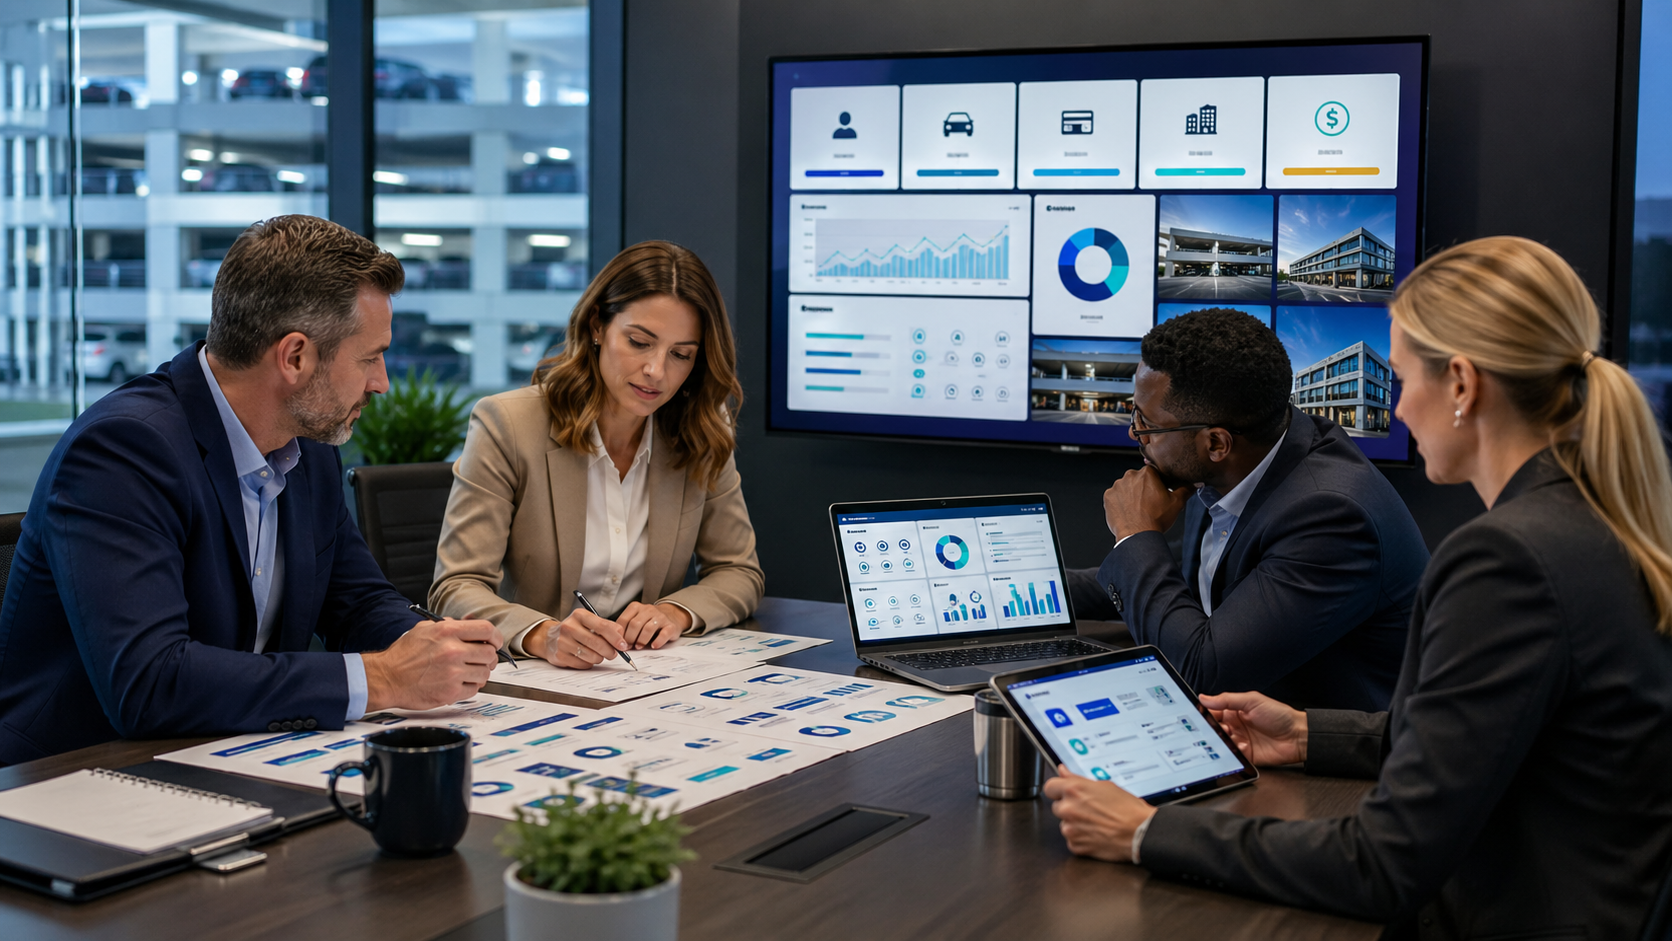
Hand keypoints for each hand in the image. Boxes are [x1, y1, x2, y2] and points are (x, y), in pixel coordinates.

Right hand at [362, 618, 499, 710]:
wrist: (386, 678)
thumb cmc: (403, 655)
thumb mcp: (424, 629)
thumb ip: (449, 625)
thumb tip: (469, 622)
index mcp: (447, 632)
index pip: (486, 630)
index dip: (495, 637)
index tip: (494, 642)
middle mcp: (452, 651)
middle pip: (490, 653)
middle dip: (488, 657)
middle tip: (480, 659)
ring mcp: (453, 673)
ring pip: (484, 673)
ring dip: (479, 673)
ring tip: (466, 672)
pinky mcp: (450, 692)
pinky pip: (474, 689)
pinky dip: (469, 687)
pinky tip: (458, 682)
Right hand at [524, 608, 628, 669]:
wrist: (550, 638)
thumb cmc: (576, 629)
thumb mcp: (590, 622)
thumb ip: (607, 626)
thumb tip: (622, 637)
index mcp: (580, 615)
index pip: (602, 626)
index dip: (616, 638)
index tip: (623, 645)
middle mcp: (569, 627)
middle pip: (597, 643)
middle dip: (610, 651)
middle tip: (614, 654)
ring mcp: (563, 642)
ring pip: (591, 656)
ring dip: (600, 658)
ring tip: (599, 655)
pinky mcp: (560, 655)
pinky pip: (582, 664)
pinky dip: (589, 663)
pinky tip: (587, 658)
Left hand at [617, 601, 689, 648]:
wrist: (672, 615)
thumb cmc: (649, 620)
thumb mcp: (636, 619)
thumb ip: (627, 628)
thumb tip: (617, 642)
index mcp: (636, 607)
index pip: (623, 620)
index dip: (620, 633)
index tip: (619, 642)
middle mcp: (648, 610)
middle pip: (635, 624)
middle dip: (629, 638)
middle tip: (628, 647)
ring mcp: (660, 617)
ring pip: (648, 628)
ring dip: (641, 640)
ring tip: (639, 647)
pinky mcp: (671, 626)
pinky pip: (664, 634)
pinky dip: (658, 641)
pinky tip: (654, 646)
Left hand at [1043, 765, 1156, 862]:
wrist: (1141, 832)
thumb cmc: (1128, 809)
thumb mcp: (1104, 785)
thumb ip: (1077, 779)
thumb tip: (1063, 771)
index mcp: (1074, 790)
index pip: (1049, 787)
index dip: (1058, 790)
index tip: (1063, 793)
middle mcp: (1069, 808)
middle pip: (1057, 807)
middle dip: (1069, 808)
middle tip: (1089, 810)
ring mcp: (1070, 829)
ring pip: (1064, 825)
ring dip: (1075, 824)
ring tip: (1096, 823)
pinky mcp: (1075, 846)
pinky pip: (1072, 840)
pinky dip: (1081, 839)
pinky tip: (1097, 834)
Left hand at [1103, 466, 1192, 540]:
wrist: (1137, 536)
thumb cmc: (1156, 519)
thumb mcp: (1177, 503)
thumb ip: (1186, 489)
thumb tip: (1194, 484)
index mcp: (1147, 473)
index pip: (1154, 473)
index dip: (1158, 484)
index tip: (1159, 493)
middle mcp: (1130, 476)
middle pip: (1138, 480)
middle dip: (1143, 489)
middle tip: (1149, 504)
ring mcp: (1117, 486)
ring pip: (1126, 488)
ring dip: (1131, 495)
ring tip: (1138, 510)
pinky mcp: (1108, 497)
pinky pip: (1115, 497)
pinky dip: (1120, 503)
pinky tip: (1128, 512)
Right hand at [1198, 691, 1307, 765]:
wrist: (1298, 736)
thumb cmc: (1280, 715)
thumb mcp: (1252, 701)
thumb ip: (1227, 699)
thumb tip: (1205, 697)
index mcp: (1234, 711)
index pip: (1213, 711)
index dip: (1204, 712)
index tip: (1197, 713)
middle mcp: (1235, 726)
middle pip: (1214, 728)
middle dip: (1210, 728)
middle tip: (1211, 726)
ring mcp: (1239, 740)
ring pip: (1221, 742)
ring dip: (1221, 739)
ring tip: (1227, 735)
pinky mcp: (1245, 755)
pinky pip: (1231, 755)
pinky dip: (1231, 751)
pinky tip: (1237, 745)